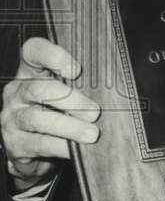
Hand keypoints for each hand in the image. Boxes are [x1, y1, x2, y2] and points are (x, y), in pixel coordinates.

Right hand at [1, 37, 100, 189]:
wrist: (31, 149)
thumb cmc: (56, 110)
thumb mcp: (67, 91)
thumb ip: (81, 83)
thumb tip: (114, 86)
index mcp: (31, 71)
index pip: (33, 51)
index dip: (53, 55)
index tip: (77, 69)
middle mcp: (17, 92)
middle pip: (39, 88)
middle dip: (71, 99)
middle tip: (95, 112)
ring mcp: (12, 118)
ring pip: (38, 118)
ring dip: (70, 126)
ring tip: (92, 133)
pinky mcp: (14, 143)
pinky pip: (39, 143)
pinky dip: (62, 146)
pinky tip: (77, 149)